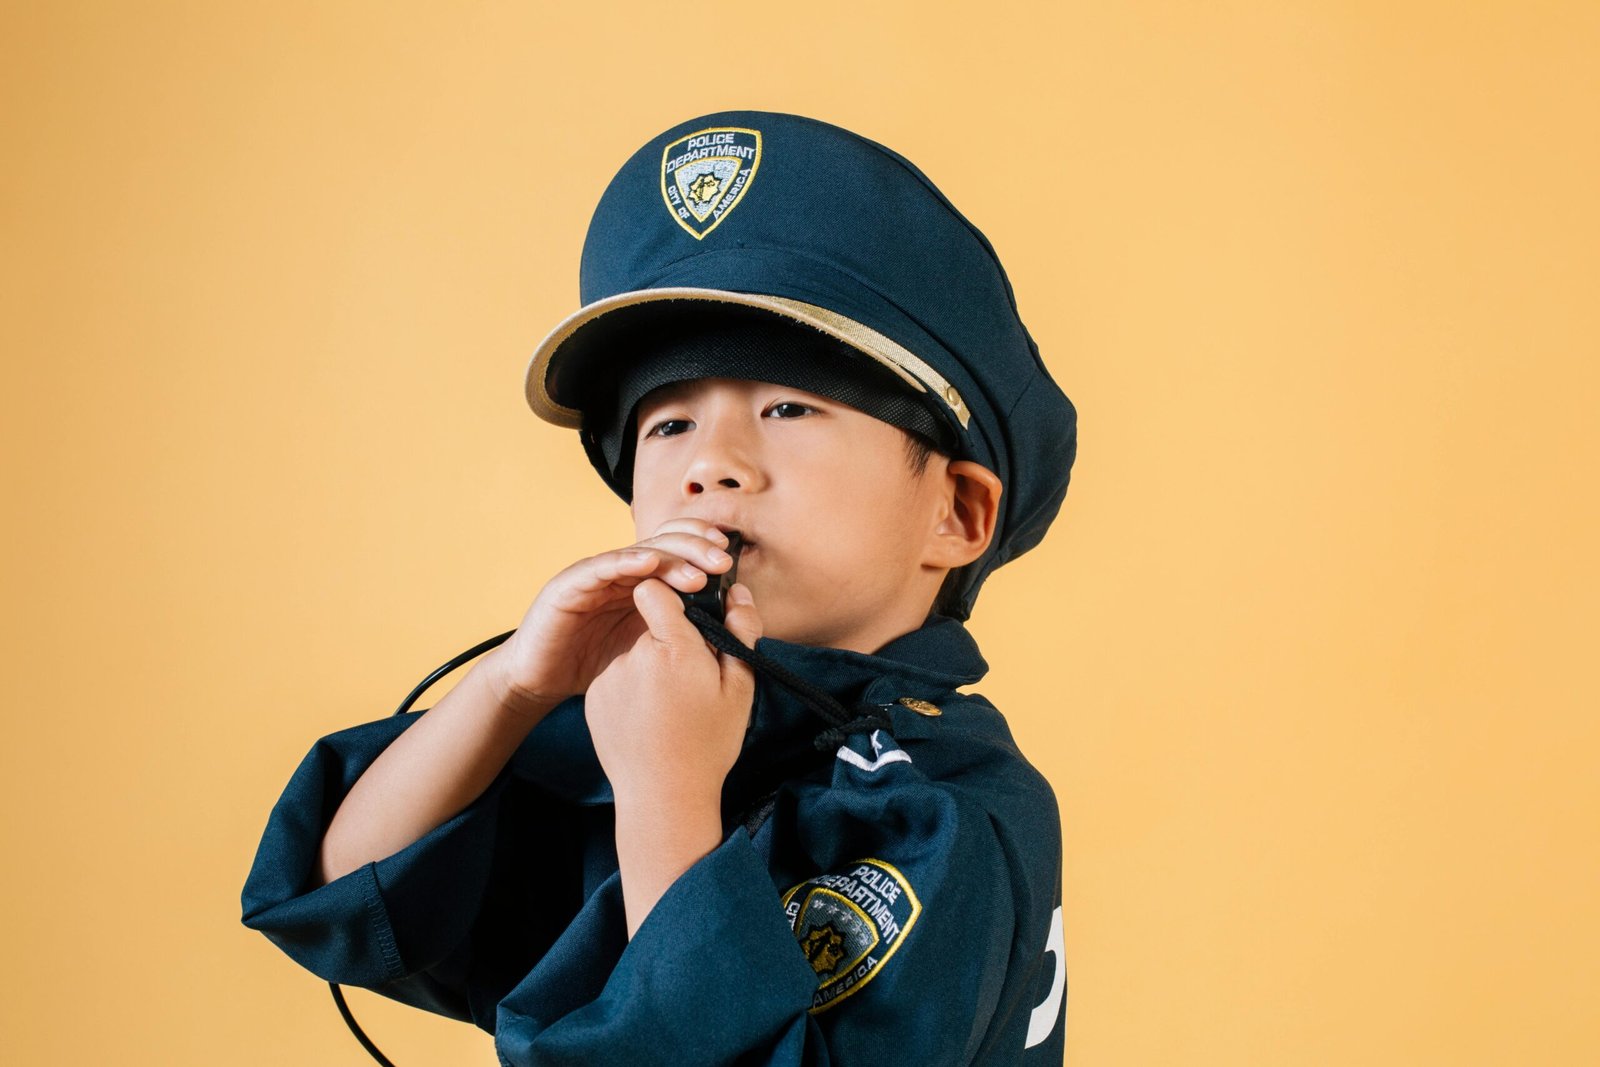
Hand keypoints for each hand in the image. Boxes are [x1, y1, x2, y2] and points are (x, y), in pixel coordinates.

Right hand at [492, 518, 737, 720]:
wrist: (541, 678)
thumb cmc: (596, 661)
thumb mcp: (646, 644)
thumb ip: (676, 625)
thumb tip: (726, 619)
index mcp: (642, 581)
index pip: (677, 551)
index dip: (702, 547)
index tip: (730, 561)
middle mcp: (621, 571)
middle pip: (663, 544)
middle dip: (696, 549)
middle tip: (723, 563)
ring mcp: (596, 574)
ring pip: (637, 553)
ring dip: (670, 558)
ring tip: (697, 573)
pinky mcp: (569, 585)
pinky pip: (599, 568)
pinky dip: (624, 562)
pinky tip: (648, 563)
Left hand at [583, 576, 763, 807]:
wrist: (663, 796)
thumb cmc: (709, 744)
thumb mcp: (740, 688)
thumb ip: (741, 632)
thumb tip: (737, 592)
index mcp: (673, 648)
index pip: (656, 591)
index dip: (672, 599)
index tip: (687, 620)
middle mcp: (634, 657)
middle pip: (651, 627)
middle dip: (670, 644)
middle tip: (691, 683)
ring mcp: (610, 678)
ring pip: (634, 654)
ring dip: (650, 668)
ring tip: (669, 708)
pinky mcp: (595, 697)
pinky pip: (617, 678)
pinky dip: (632, 690)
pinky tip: (648, 720)